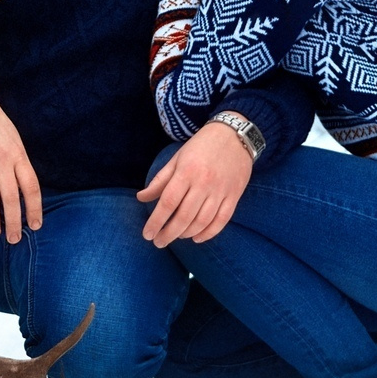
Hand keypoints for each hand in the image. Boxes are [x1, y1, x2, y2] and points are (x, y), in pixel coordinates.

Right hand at [0, 79, 41, 241]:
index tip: (35, 225)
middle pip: (12, 198)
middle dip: (14, 222)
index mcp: (18, 155)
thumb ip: (17, 161)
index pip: (31, 187)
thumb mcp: (12, 138)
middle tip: (14, 239)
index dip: (34, 208)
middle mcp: (3, 161)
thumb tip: (21, 186)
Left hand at [136, 123, 253, 245]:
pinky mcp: (234, 196)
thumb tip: (141, 198)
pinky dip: (209, 233)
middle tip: (159, 242)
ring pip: (202, 221)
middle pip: (184, 216)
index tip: (147, 234)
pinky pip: (221, 221)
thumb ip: (160, 180)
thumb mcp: (177, 158)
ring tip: (176, 236)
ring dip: (186, 234)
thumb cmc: (201, 146)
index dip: (156, 221)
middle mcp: (204, 183)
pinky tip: (197, 238)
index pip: (168, 202)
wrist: (235, 135)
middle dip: (168, 233)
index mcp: (186, 172)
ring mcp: (221, 191)